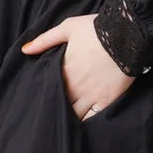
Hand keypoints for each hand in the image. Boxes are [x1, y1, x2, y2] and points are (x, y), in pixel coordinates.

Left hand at [20, 14, 134, 120]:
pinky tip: (81, 125)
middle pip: (58, 104)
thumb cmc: (96, 29)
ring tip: (64, 120)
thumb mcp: (68, 28)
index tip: (40, 96)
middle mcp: (74, 87)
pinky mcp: (106, 100)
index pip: (47, 88)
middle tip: (50, 111)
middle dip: (54, 107)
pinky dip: (85, 121)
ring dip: (68, 116)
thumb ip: (45, 40)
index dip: (43, 93)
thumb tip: (25, 50)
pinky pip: (92, 118)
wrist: (126, 34)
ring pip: (73, 114)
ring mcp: (90, 95)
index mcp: (63, 70)